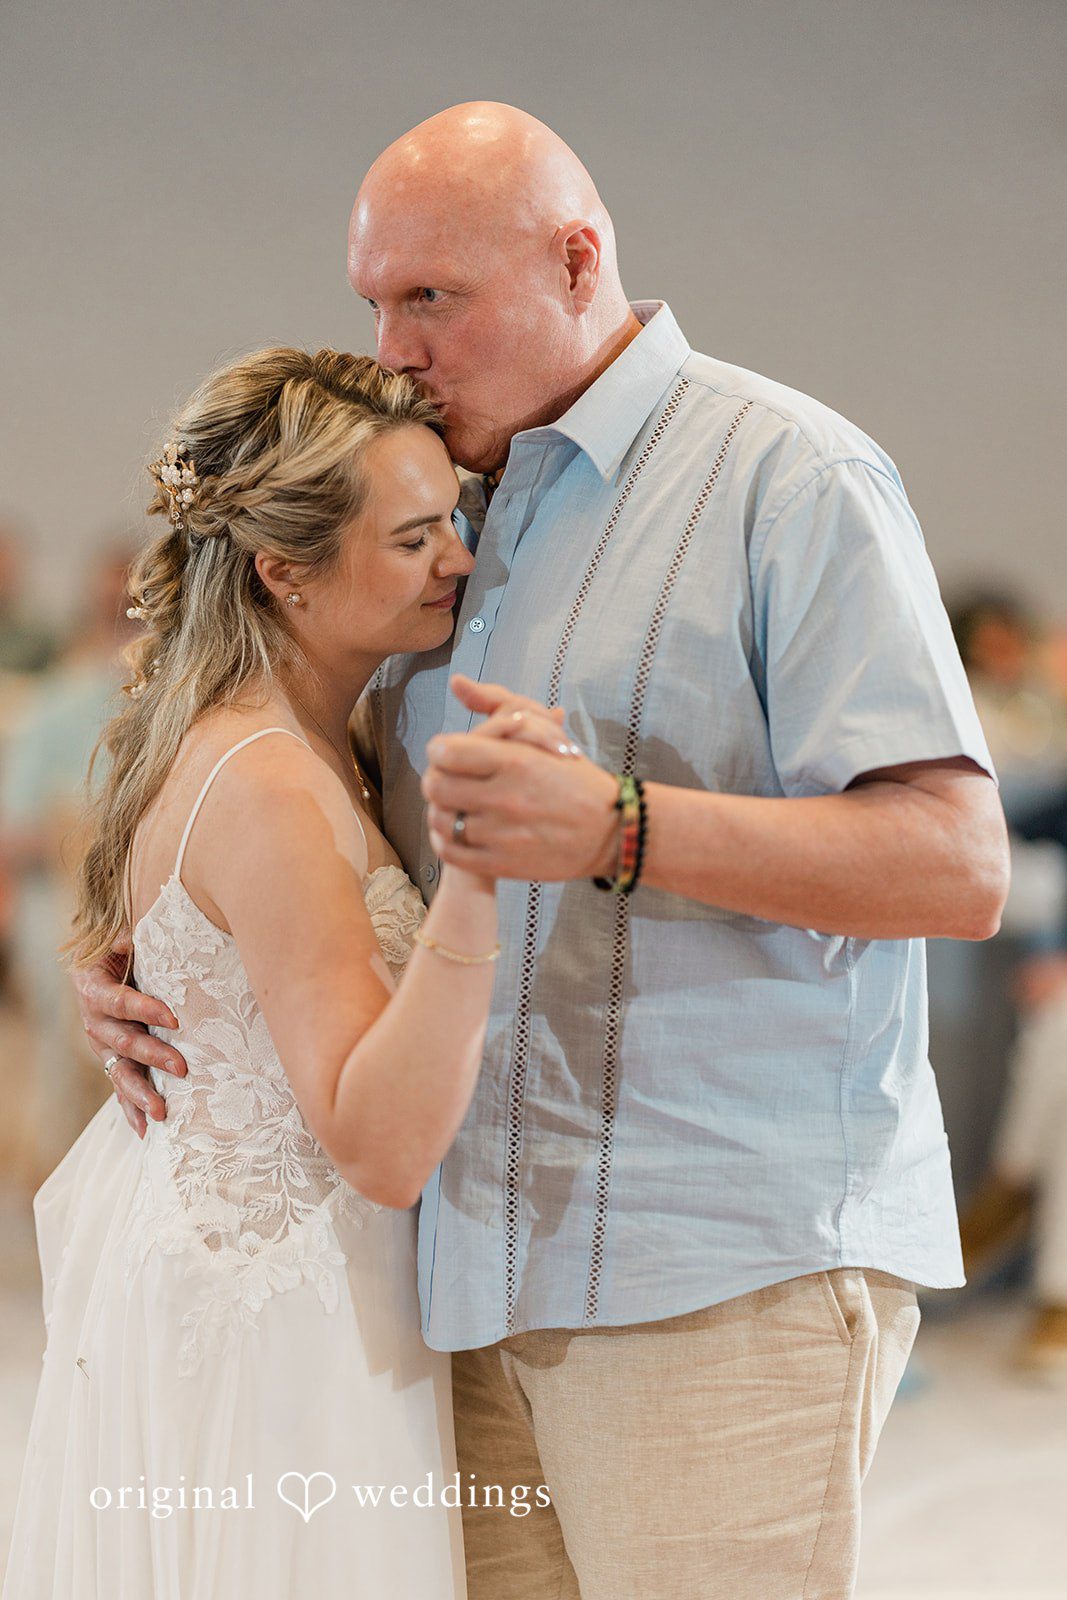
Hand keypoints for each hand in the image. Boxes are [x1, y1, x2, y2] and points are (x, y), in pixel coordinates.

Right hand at [74, 935, 186, 1137]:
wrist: (95, 969)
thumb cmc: (118, 951)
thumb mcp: (119, 939)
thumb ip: (129, 939)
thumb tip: (133, 937)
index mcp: (95, 989)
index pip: (120, 1001)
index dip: (145, 1009)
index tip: (174, 1018)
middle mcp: (95, 1022)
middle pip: (124, 1042)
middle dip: (153, 1056)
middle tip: (182, 1067)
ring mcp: (103, 1047)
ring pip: (121, 1072)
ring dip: (141, 1093)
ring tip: (162, 1112)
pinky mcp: (112, 1062)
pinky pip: (120, 1089)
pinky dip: (132, 1111)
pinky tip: (147, 1130)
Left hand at [423, 675, 619, 880]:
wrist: (611, 830)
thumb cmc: (575, 777)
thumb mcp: (543, 732)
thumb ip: (497, 703)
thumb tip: (457, 682)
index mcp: (515, 761)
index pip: (445, 752)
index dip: (441, 751)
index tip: (451, 754)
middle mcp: (506, 797)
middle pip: (436, 786)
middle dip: (437, 779)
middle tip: (450, 780)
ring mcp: (503, 834)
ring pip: (440, 821)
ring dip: (441, 810)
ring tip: (455, 805)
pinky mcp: (503, 863)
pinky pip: (451, 852)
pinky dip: (445, 840)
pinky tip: (457, 830)